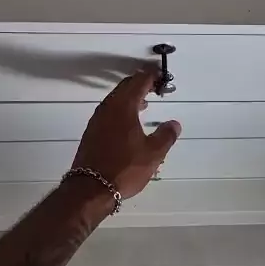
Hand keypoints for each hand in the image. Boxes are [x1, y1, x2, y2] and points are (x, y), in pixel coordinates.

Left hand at [72, 70, 181, 198]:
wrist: (91, 188)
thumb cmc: (125, 168)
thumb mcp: (153, 153)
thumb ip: (166, 135)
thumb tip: (174, 124)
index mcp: (124, 107)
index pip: (138, 82)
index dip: (151, 77)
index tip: (161, 77)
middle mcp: (108, 108)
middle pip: (124, 87)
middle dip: (139, 84)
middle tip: (154, 87)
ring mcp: (97, 120)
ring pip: (115, 99)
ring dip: (129, 97)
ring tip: (144, 103)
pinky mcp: (91, 132)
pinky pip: (108, 111)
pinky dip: (121, 109)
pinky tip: (128, 122)